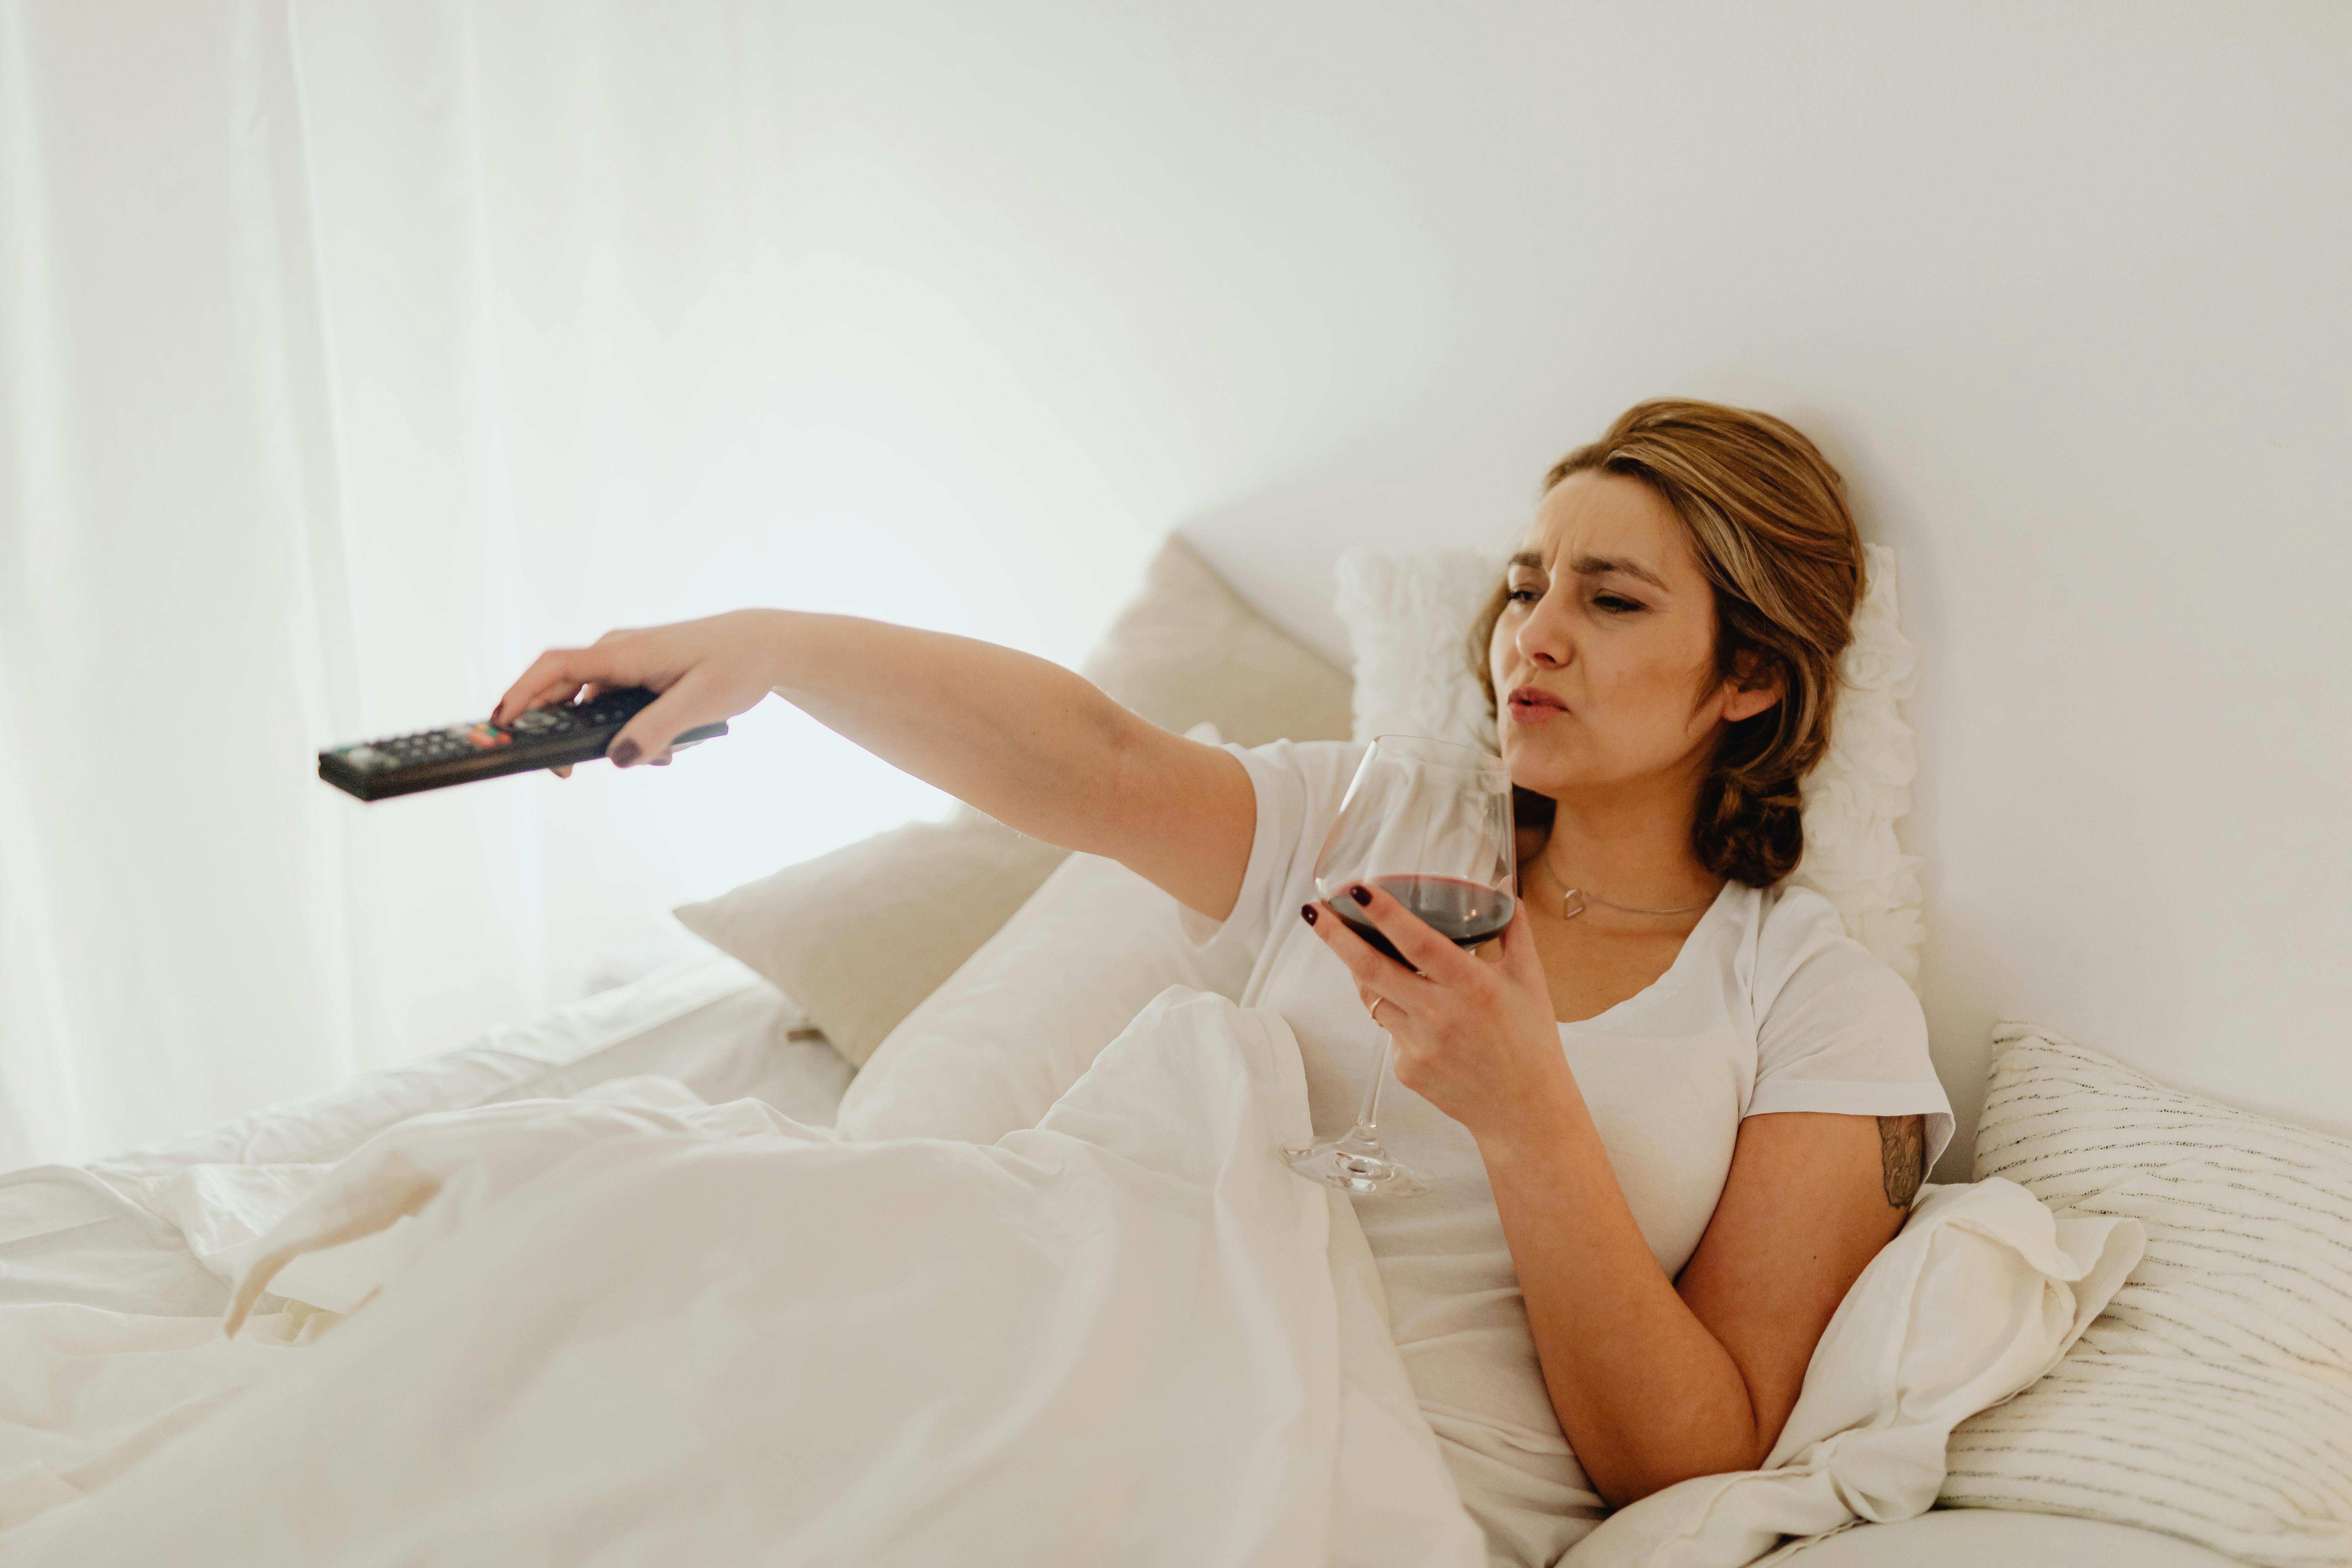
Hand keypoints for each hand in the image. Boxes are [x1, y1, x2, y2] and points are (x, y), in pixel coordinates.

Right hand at [493, 609, 787, 772]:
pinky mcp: (638, 675)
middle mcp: (617, 653)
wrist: (766, 645)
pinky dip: (628, 731)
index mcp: (625, 653)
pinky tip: (665, 748)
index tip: (501, 725)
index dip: (521, 695)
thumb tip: (618, 759)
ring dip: (610, 738)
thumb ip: (659, 731)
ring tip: (659, 757)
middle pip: (562, 692)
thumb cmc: (737, 664)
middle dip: (561, 732)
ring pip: (592, 706)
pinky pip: (614, 707)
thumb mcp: (701, 703)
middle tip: (567, 770)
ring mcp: (626, 663)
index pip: (554, 669)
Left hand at [1302, 883, 1572, 1147]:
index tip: (1357, 889)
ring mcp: (1417, 1046)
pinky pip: (1387, 1028)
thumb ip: (1514, 930)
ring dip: (1358, 967)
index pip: (1419, 943)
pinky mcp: (1405, 1069)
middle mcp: (1439, 1016)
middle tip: (1312, 910)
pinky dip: (1394, 1009)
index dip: (1385, 915)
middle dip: (1335, 936)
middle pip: (1371, 969)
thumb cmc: (1530, 1041)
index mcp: (1473, 987)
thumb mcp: (1530, 980)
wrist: (1524, 1112)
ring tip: (1351, 941)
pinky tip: (1415, 1010)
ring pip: (1371, 996)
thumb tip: (1502, 884)